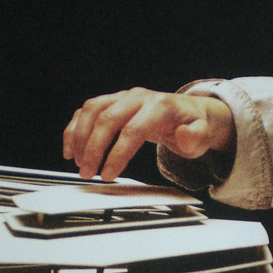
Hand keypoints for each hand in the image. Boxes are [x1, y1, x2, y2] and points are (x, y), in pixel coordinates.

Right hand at [63, 87, 235, 180]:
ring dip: (79, 138)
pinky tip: (70, 149)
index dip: (118, 154)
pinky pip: (85, 111)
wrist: (187, 112)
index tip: (108, 174)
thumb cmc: (192, 125)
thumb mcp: (202, 134)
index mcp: (158, 106)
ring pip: (91, 111)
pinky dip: (74, 129)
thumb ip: (195, 136)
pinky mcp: (111, 102)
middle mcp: (136, 98)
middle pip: (107, 119)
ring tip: (78, 163)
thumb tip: (184, 136)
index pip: (132, 130)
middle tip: (88, 173)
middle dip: (93, 149)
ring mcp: (122, 98)